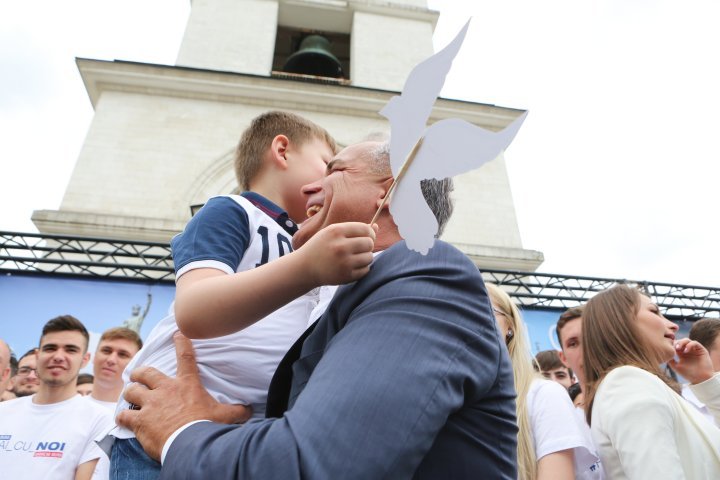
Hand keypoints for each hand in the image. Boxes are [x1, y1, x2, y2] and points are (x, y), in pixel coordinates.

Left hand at [116, 332, 251, 459]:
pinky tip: (123, 419)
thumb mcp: (226, 416)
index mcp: (187, 385)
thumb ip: (238, 411)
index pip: (186, 357)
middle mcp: (165, 390)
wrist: (190, 443)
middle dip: (139, 373)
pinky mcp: (140, 420)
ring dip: (129, 394)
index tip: (177, 333)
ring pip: (131, 392)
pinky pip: (124, 415)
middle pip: (146, 373)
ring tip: (129, 397)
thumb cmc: (207, 426)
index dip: (182, 342)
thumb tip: (251, 410)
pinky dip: (122, 417)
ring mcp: (151, 404)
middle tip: (137, 376)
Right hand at [300, 222, 376, 285]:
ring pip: (369, 257)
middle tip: (358, 248)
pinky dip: (362, 268)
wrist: (305, 267)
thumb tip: (376, 227)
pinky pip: (366, 270)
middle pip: (369, 243)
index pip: (365, 229)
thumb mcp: (332, 233)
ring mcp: (343, 263)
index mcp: (336, 231)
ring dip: (365, 257)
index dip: (369, 232)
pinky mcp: (346, 276)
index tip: (366, 236)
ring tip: (354, 257)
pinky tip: (351, 266)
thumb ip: (354, 229)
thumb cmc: (321, 247)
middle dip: (367, 245)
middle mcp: (340, 246)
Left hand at [668, 338, 714, 384]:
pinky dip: (689, 344)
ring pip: (686, 340)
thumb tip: (662, 353)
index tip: (666, 347)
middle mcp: (687, 350)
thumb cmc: (688, 374)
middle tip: (673, 347)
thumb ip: (670, 360)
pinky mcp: (701, 350)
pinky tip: (686, 351)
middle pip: (679, 341)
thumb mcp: (676, 366)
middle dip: (675, 342)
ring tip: (678, 348)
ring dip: (681, 342)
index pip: (674, 345)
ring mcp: (694, 349)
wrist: (701, 379)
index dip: (670, 344)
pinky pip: (695, 343)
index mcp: (681, 354)